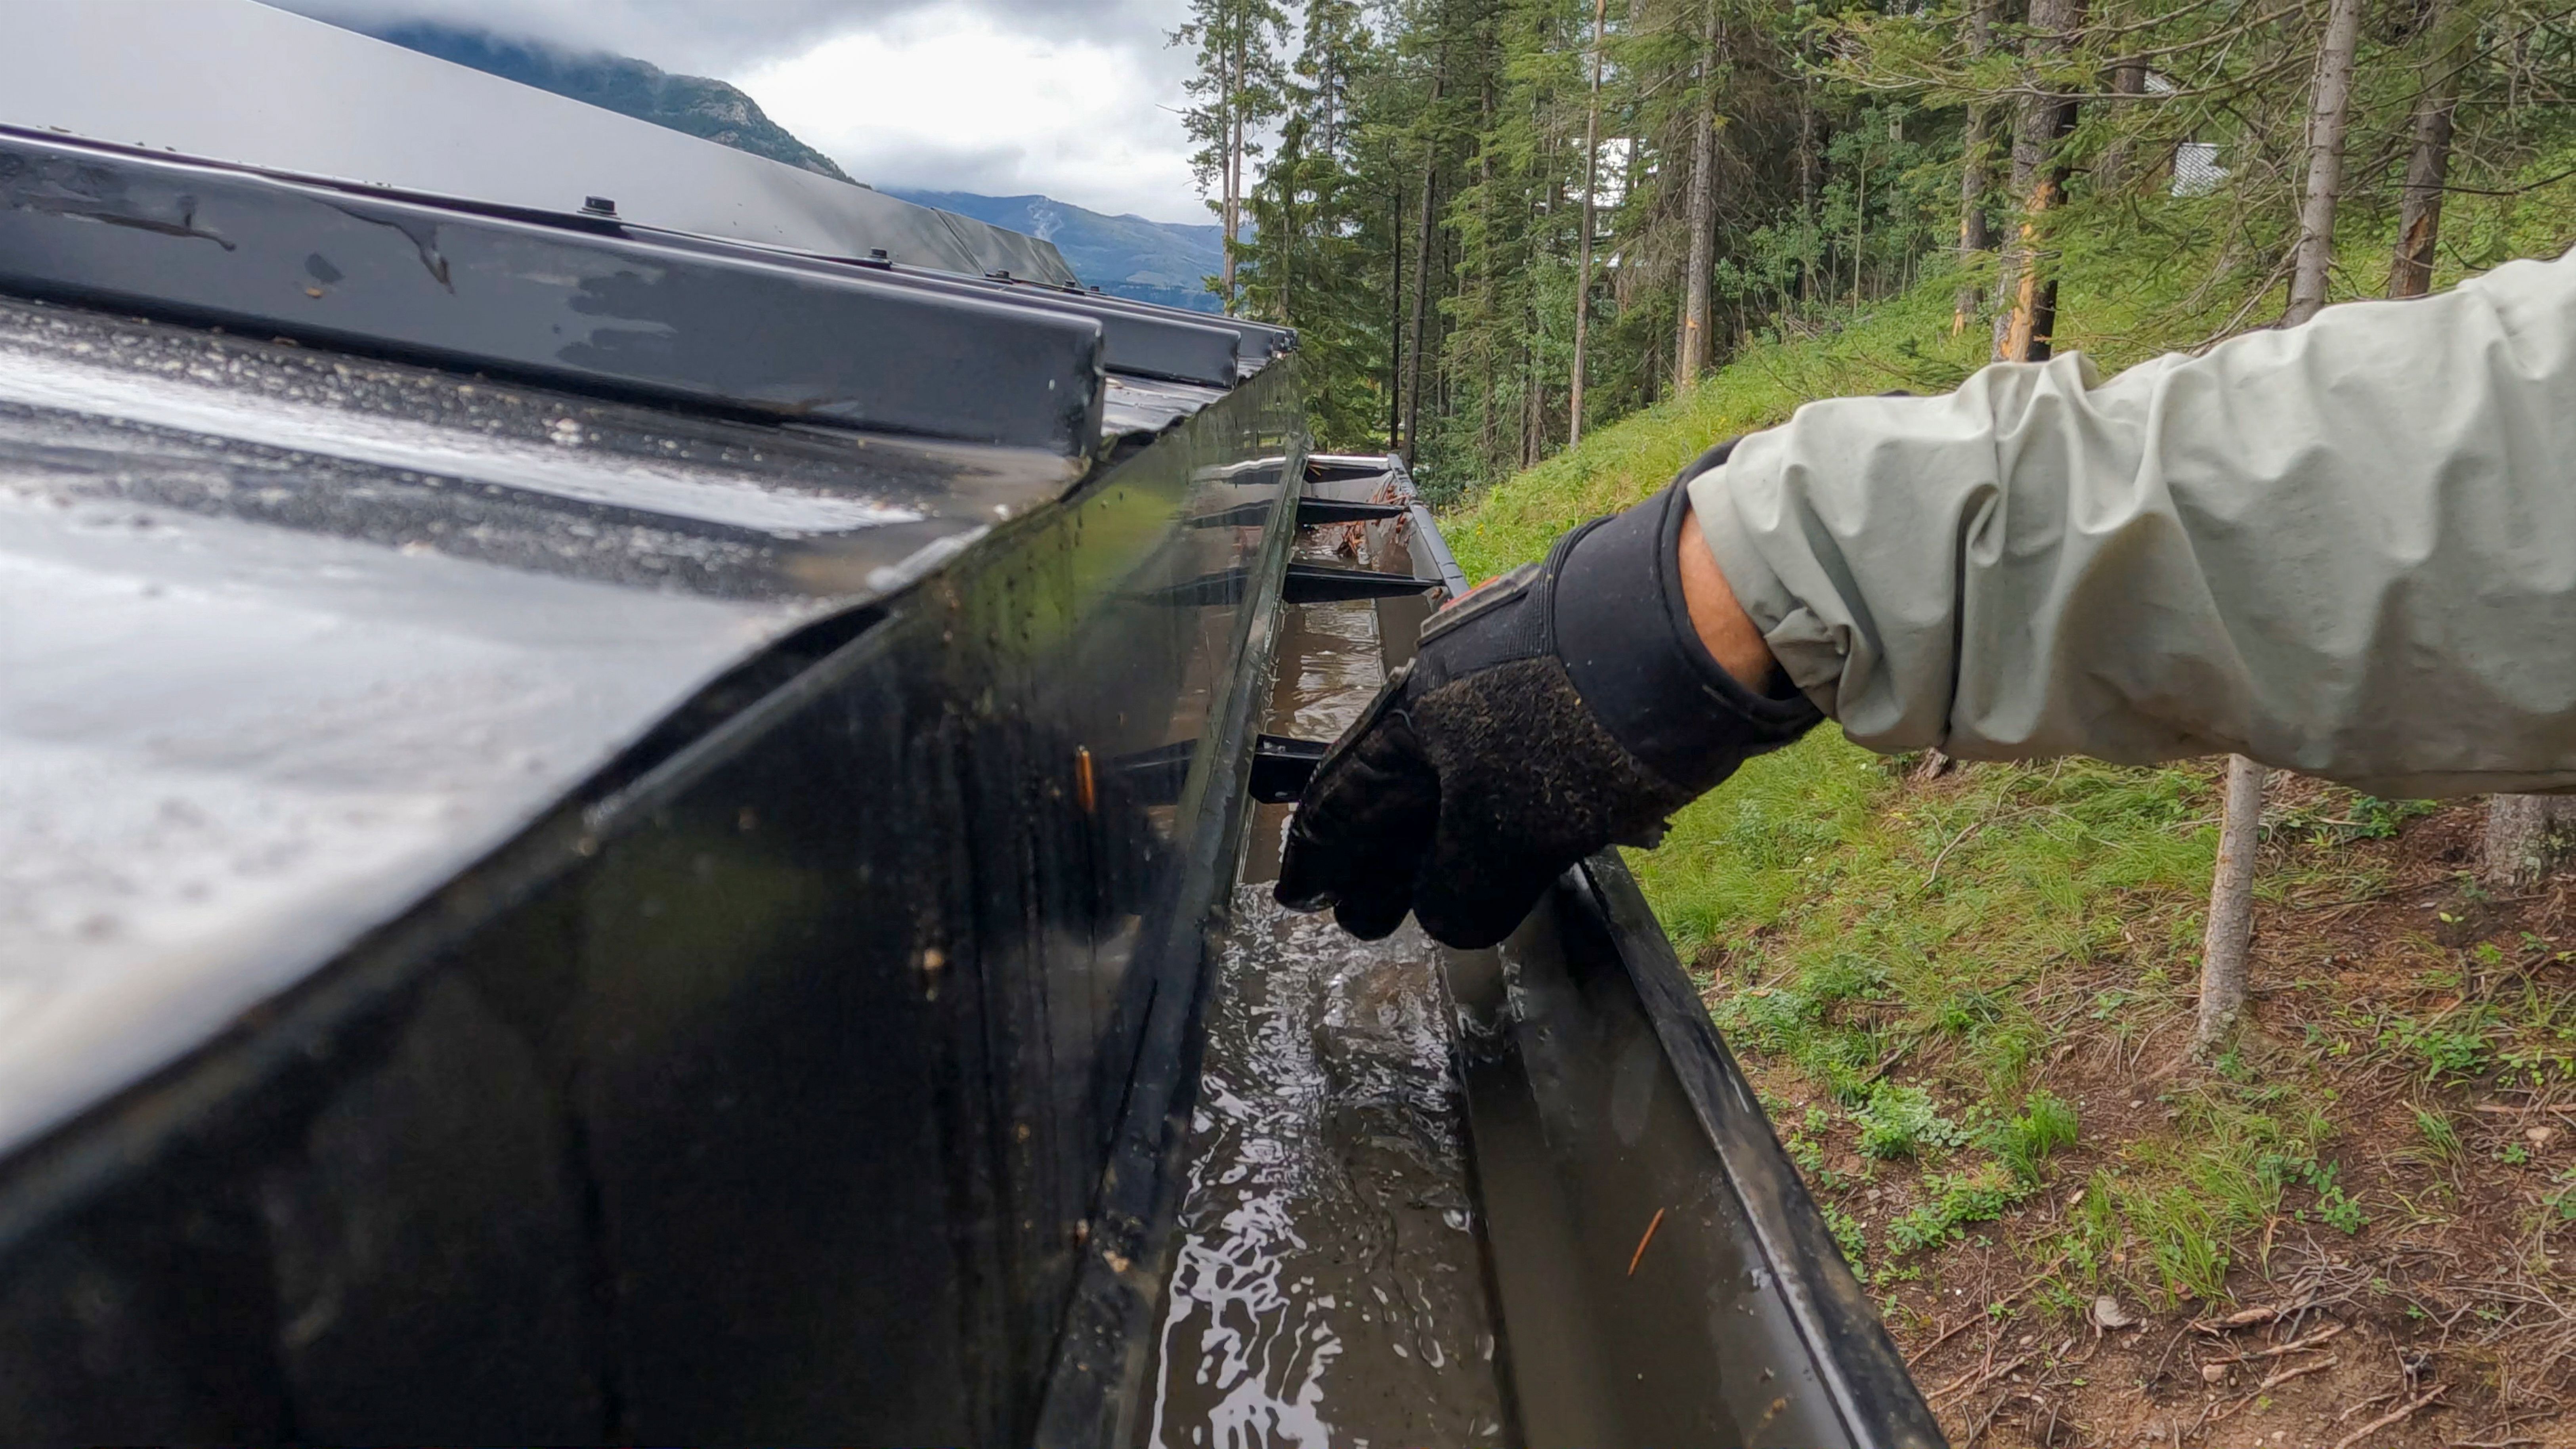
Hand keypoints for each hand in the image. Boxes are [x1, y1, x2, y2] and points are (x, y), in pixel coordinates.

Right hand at [1276, 453, 1820, 948]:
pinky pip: (1525, 771)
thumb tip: (1442, 915)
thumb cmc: (1582, 721)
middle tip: (1373, 918)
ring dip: (1454, 847)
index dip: (1321, 858)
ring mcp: (1517, 690)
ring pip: (1467, 784)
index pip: (1344, 801)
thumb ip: (1462, 884)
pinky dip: (1515, 820)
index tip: (1303, 899)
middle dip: (1385, 863)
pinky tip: (1536, 852)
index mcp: (1414, 716)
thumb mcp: (1509, 827)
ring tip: (1451, 898)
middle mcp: (1454, 694)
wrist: (1699, 622)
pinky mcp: (1577, 693)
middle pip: (1402, 794)